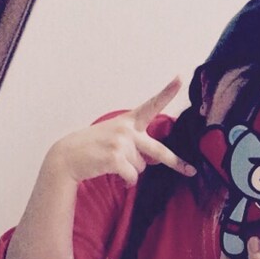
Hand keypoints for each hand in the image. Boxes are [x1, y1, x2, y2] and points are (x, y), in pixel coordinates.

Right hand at [46, 76, 196, 184]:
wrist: (68, 155)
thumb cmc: (93, 147)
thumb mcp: (114, 135)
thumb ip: (135, 142)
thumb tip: (154, 161)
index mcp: (129, 121)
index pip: (151, 104)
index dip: (167, 92)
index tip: (180, 78)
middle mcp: (127, 130)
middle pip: (158, 151)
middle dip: (176, 163)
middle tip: (191, 170)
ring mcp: (122, 143)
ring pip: (141, 168)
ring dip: (131, 171)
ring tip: (113, 164)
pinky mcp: (115, 158)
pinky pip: (132, 177)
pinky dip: (126, 181)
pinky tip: (114, 174)